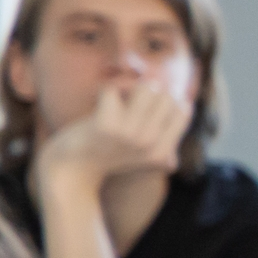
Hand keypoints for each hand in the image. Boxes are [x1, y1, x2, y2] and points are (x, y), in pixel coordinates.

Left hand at [32, 83, 186, 198]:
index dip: (165, 100)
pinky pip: (112, 89)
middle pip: (166, 95)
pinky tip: (98, 103)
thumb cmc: (106, 155)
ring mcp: (130, 135)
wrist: (70, 170)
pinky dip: (104, 91)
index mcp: (163, 153)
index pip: (183, 108)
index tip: (145, 106)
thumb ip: (167, 137)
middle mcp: (151, 144)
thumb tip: (187, 104)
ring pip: (147, 87)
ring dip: (129, 87)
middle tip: (127, 102)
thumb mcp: (144, 153)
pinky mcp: (106, 125)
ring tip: (116, 99)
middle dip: (148, 92)